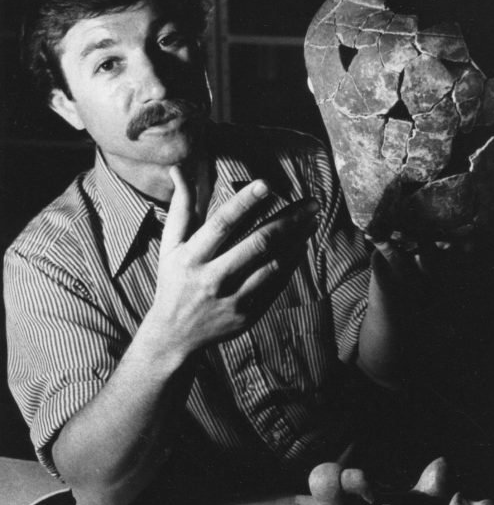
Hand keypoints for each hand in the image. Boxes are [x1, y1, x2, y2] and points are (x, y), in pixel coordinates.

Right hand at [145, 166, 318, 358]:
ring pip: (273, 264)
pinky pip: (276, 284)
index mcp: (192, 257)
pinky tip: (302, 245)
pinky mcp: (248, 314)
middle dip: (289, 219)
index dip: (244, 202)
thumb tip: (178, 169)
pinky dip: (291, 263)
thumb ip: (181, 208)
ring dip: (297, 240)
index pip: (221, 224)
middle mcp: (212, 278)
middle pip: (257, 242)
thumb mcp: (170, 245)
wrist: (175, 335)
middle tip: (312, 203)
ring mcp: (232, 298)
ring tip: (312, 221)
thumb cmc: (174, 280)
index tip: (267, 184)